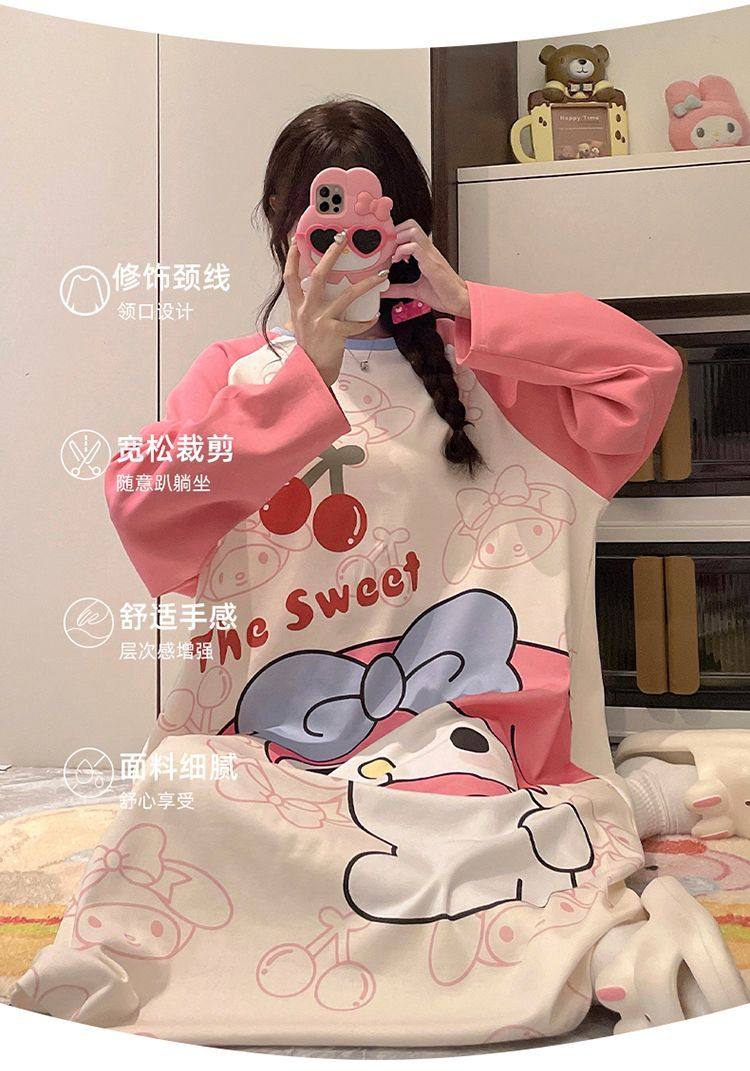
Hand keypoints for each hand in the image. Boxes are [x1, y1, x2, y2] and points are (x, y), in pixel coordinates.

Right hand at [284, 236, 388, 386]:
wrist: (311, 371)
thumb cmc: (309, 347)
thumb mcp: (301, 324)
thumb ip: (306, 307)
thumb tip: (314, 291)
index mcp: (297, 306)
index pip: (290, 277)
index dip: (292, 257)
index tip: (297, 239)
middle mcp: (307, 310)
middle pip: (317, 275)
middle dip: (331, 254)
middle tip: (342, 239)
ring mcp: (321, 320)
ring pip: (347, 295)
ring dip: (367, 284)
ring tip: (381, 275)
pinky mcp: (335, 332)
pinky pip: (356, 323)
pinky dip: (367, 320)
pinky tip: (375, 315)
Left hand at [387, 220, 469, 318]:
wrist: (459, 301)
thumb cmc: (444, 294)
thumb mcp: (415, 290)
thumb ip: (399, 289)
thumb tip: (385, 290)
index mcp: (426, 254)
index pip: (410, 231)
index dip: (397, 236)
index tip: (388, 250)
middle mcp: (428, 251)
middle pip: (411, 225)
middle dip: (396, 233)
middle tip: (389, 249)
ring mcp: (430, 255)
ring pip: (412, 230)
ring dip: (399, 239)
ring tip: (394, 254)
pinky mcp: (431, 263)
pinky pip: (414, 247)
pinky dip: (402, 250)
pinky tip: (399, 260)